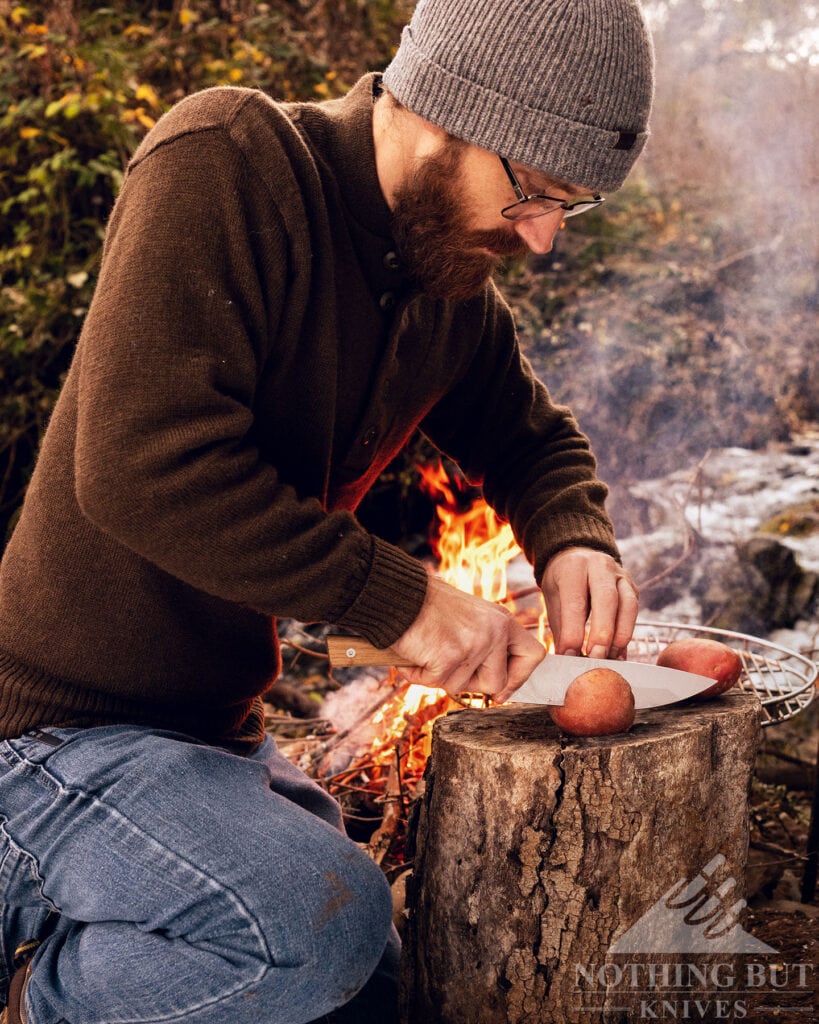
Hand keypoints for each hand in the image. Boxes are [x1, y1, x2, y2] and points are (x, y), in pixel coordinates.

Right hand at [390, 574, 544, 702]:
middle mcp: (494, 631)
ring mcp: (473, 645)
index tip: (502, 689)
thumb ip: (487, 646)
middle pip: (497, 683)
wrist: (398, 594)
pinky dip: (419, 674)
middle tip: (449, 664)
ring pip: (461, 687)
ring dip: (439, 676)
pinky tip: (414, 652)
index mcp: (502, 620)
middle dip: (471, 683)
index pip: (534, 655)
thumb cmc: (428, 608)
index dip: (520, 678)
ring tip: (428, 649)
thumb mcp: (472, 620)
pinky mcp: (449, 657)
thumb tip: (499, 689)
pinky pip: (435, 683)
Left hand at [540, 547, 638, 659]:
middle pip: (606, 599)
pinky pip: (634, 611)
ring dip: (620, 635)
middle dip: (602, 633)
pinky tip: (618, 652)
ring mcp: (620, 575)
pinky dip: (627, 634)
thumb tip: (568, 658)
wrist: (578, 556)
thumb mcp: (553, 597)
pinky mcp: (632, 587)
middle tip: (594, 657)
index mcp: (574, 566)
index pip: (575, 601)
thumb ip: (561, 626)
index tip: (569, 654)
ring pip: (628, 605)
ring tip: (609, 657)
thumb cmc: (562, 581)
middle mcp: (600, 565)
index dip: (573, 631)